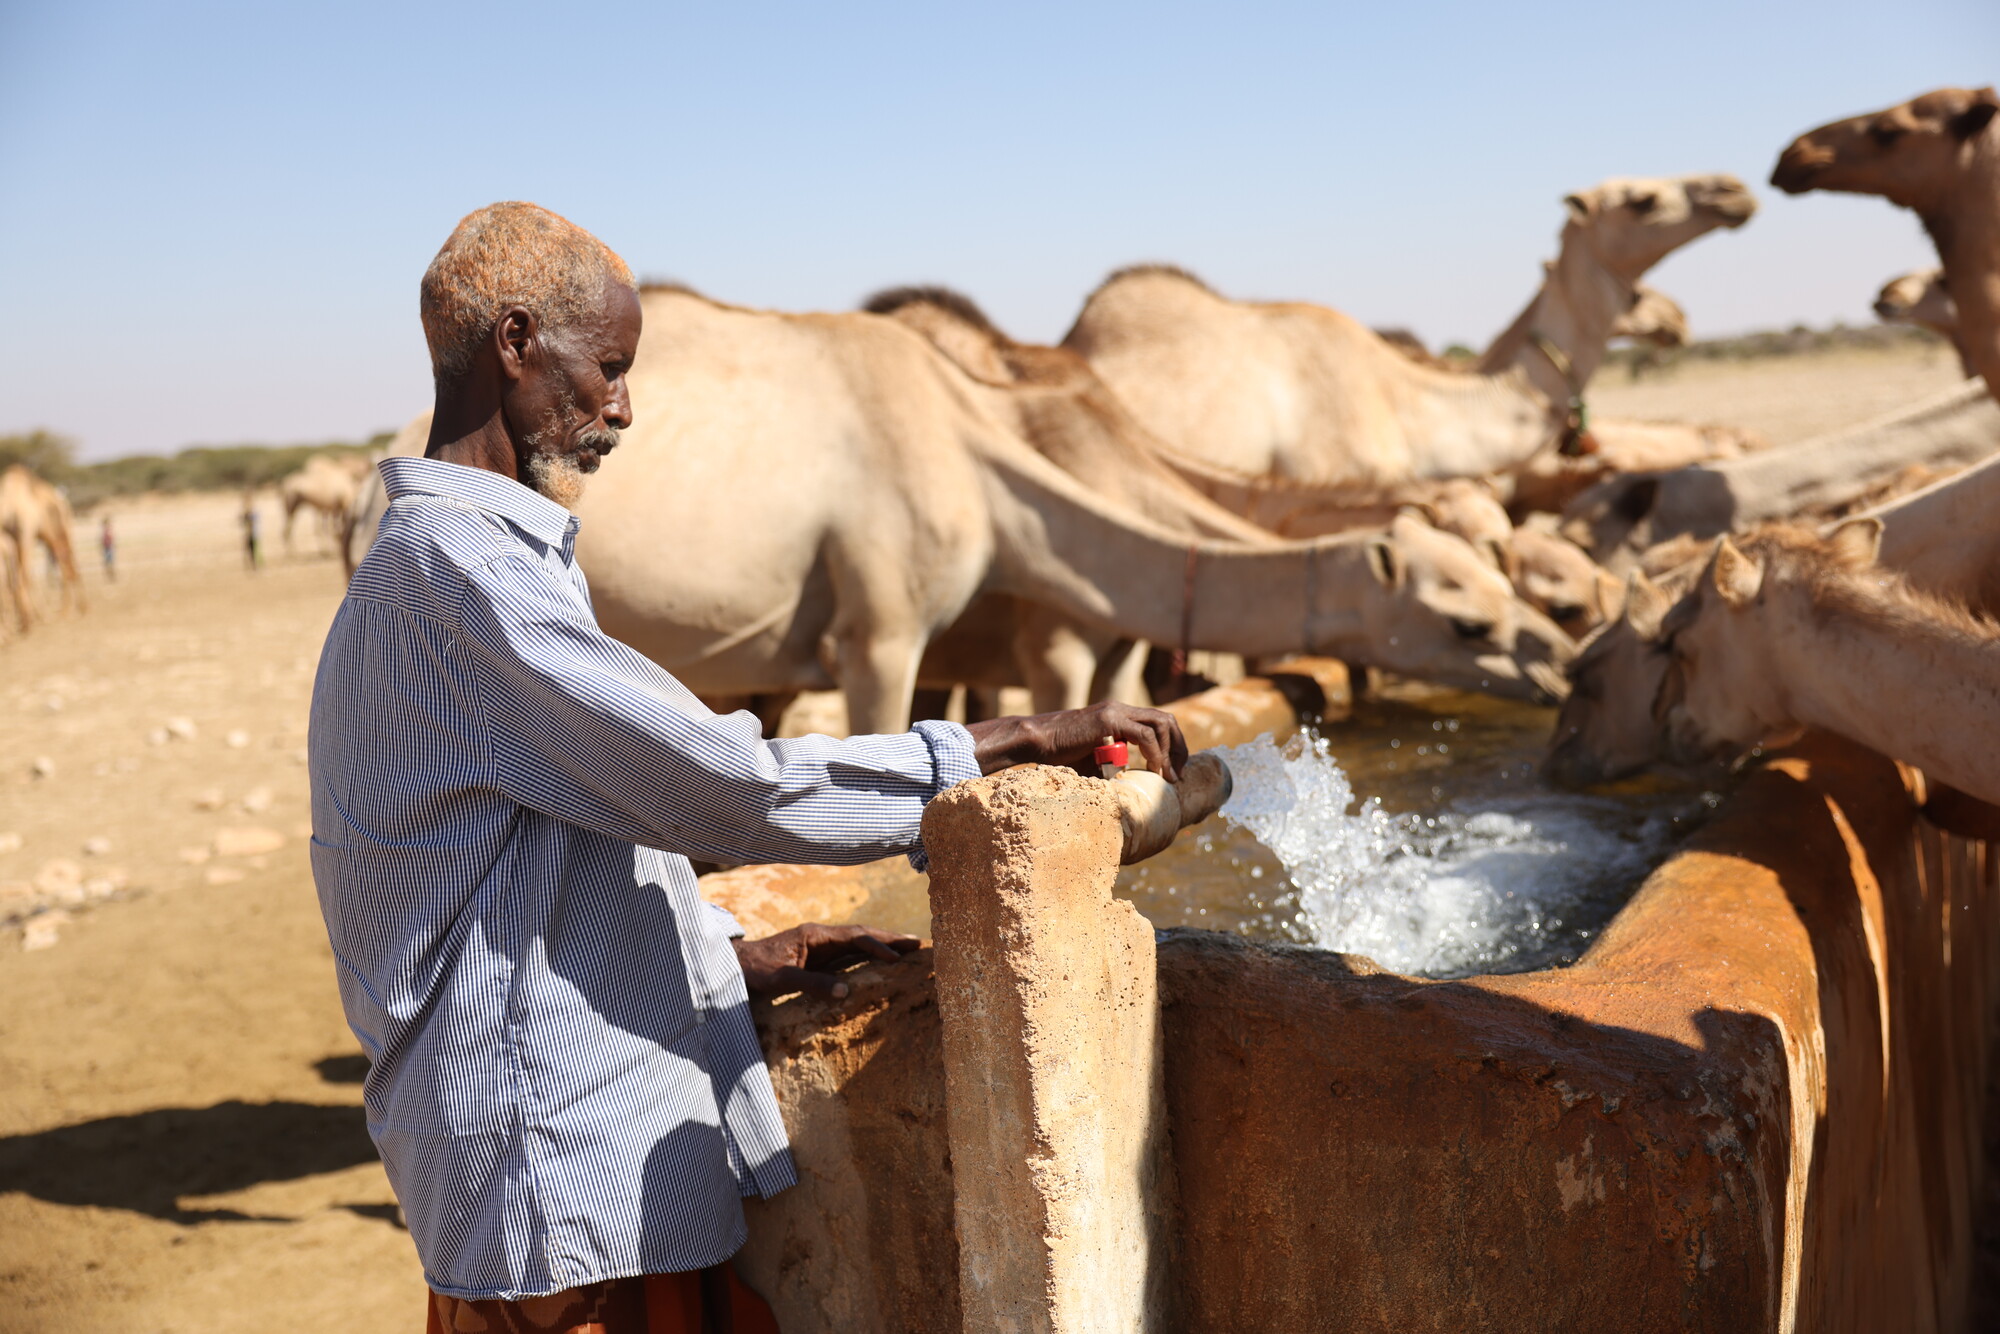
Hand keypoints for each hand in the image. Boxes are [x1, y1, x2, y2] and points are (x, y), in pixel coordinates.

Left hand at [732, 923, 921, 999]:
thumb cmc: (753, 971)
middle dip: (890, 939)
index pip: (854, 937)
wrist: (733, 967)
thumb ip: (812, 984)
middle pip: (862, 934)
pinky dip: (868, 956)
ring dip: (882, 945)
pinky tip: (880, 962)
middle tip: (918, 944)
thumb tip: (846, 991)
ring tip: (908, 949)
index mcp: (814, 935)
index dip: (878, 945)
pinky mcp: (815, 958)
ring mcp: (818, 947)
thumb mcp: (780, 979)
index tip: (898, 957)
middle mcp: (820, 937)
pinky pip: (848, 955)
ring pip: (857, 943)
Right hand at [966, 700, 1189, 783]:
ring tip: (1169, 776)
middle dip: (1179, 747)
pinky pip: (1145, 735)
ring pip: (1161, 724)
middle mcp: (1120, 709)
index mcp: (1118, 716)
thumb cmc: (1058, 756)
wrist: (1036, 741)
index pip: (1158, 722)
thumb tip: (1130, 793)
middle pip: (1166, 720)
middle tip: (1179, 773)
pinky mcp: (1109, 720)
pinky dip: (1156, 754)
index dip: (1172, 745)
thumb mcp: (1093, 762)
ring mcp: (1115, 711)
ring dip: (1171, 751)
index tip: (1174, 769)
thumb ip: (1113, 767)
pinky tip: (1156, 771)